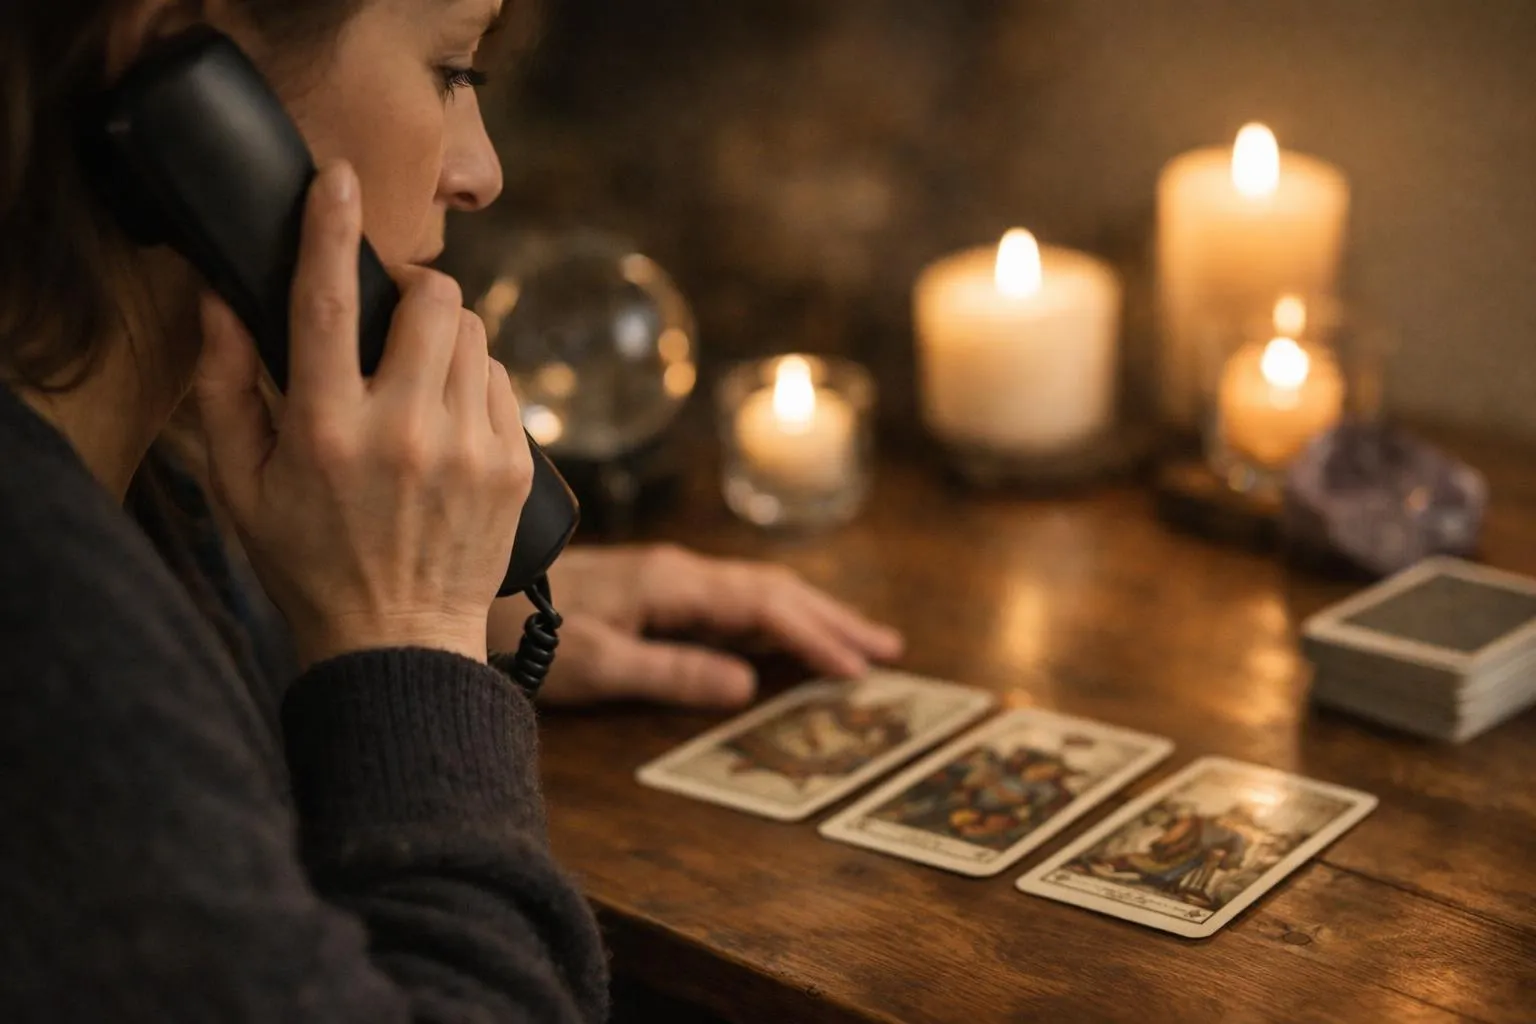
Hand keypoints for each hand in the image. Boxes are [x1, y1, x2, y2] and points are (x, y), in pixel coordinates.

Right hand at [193, 160, 530, 668]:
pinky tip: (448, 422)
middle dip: (416, 288)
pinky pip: (505, 383)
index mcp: (328, 431)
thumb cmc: (309, 562)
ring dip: (447, 338)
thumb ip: (225, 387)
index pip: (329, 303)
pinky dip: (476, 384)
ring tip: (418, 382)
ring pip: (477, 336)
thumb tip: (221, 300)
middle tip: (395, 313)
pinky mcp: (514, 467)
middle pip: (437, 299)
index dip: (331, 230)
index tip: (337, 180)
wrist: (400, 642)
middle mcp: (406, 433)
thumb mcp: (242, 485)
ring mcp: (470, 450)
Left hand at [488, 544, 903, 707]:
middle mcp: (680, 572)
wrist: (468, 593)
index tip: (861, 670)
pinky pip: (730, 600)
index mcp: (675, 584)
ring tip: (856, 641)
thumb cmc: (525, 633)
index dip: (817, 637)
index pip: (766, 608)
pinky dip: (772, 618)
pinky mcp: (652, 590)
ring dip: (809, 615)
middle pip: (775, 591)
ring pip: (756, 591)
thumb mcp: (598, 664)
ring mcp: (667, 578)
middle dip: (833, 619)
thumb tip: (747, 686)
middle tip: (888, 650)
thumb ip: (673, 673)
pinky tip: (781, 635)